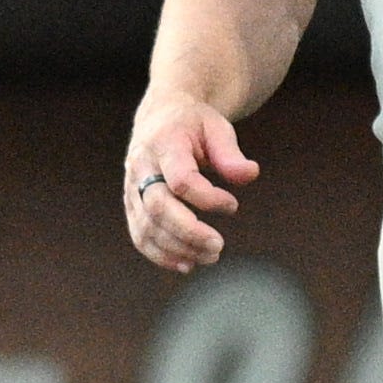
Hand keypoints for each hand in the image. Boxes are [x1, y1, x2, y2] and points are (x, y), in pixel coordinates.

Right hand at [126, 97, 259, 272]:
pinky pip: (139, 235)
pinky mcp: (132, 205)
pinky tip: (186, 264)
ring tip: (210, 257)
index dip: (208, 199)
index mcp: (164, 144)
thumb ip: (231, 154)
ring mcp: (132, 188)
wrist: (159, 118)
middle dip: (189, 232)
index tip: (232, 205)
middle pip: (159, 207)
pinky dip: (160, 255)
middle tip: (219, 246)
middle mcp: (142, 167)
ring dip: (178, 248)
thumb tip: (250, 174)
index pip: (181, 180)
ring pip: (147, 227)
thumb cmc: (193, 125)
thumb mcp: (217, 128)